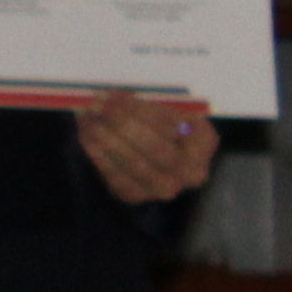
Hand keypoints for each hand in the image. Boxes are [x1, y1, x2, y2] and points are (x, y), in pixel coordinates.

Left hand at [79, 90, 220, 205]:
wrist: (149, 146)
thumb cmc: (155, 117)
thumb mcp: (159, 104)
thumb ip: (141, 102)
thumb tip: (110, 96)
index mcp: (204, 141)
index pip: (173, 127)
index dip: (140, 112)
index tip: (114, 95)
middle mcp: (192, 172)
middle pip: (157, 150)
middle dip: (123, 125)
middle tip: (98, 105)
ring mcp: (165, 188)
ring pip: (134, 165)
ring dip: (107, 138)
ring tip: (89, 117)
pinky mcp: (136, 195)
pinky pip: (116, 177)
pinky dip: (99, 154)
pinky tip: (87, 134)